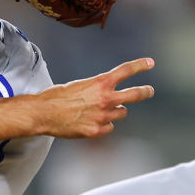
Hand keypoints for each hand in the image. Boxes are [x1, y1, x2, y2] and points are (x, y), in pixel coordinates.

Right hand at [35, 57, 154, 138]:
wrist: (44, 114)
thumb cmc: (56, 97)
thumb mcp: (78, 85)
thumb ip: (95, 89)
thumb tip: (105, 94)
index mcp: (100, 83)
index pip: (126, 71)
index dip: (140, 66)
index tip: (150, 63)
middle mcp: (105, 99)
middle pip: (135, 94)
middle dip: (145, 91)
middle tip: (149, 90)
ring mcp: (103, 116)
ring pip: (121, 112)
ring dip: (115, 111)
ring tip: (100, 110)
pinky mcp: (97, 131)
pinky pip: (109, 127)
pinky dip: (104, 124)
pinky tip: (92, 121)